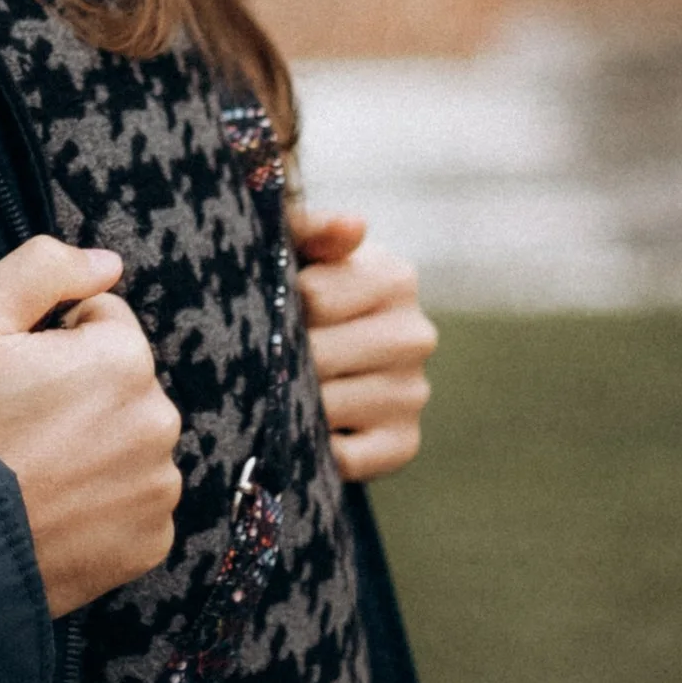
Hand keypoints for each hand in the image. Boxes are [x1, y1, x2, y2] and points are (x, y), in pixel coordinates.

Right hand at [0, 237, 181, 616]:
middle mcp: (158, 423)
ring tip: (31, 469)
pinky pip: (134, 502)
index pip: (103, 321)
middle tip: (18, 424)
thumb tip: (109, 263)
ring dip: (95, 446)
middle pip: (123, 382)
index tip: (12, 376)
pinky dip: (102, 503)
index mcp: (124, 359)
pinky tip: (52, 508)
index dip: (51, 341)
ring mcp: (157, 490)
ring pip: (131, 441)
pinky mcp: (149, 544)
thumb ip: (44, 266)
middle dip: (81, 391)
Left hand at [293, 210, 435, 480]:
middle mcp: (416, 335)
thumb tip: (354, 225)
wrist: (335, 354)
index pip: (313, 298)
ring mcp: (414, 393)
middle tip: (265, 353)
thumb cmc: (307, 287)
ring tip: (283, 386)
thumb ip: (311, 226)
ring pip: (326, 406)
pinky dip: (315, 446)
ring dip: (293, 402)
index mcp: (396, 277)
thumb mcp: (302, 249)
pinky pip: (344, 457)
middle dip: (282, 357)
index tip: (272, 304)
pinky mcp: (404, 444)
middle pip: (318, 356)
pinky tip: (307, 425)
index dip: (279, 305)